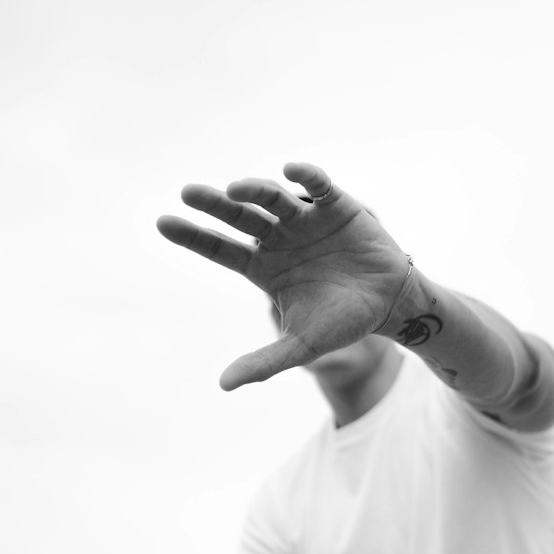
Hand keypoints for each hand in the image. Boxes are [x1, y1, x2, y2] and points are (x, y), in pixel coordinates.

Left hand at [156, 160, 407, 388]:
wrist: (392, 306)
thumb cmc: (344, 323)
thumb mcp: (302, 346)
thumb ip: (264, 362)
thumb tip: (223, 386)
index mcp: (263, 268)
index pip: (220, 249)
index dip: (192, 237)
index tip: (161, 223)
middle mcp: (278, 239)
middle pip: (239, 218)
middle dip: (215, 205)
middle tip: (187, 192)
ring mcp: (305, 221)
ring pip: (273, 199)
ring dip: (255, 190)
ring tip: (237, 188)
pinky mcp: (336, 206)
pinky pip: (318, 186)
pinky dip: (306, 175)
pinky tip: (291, 168)